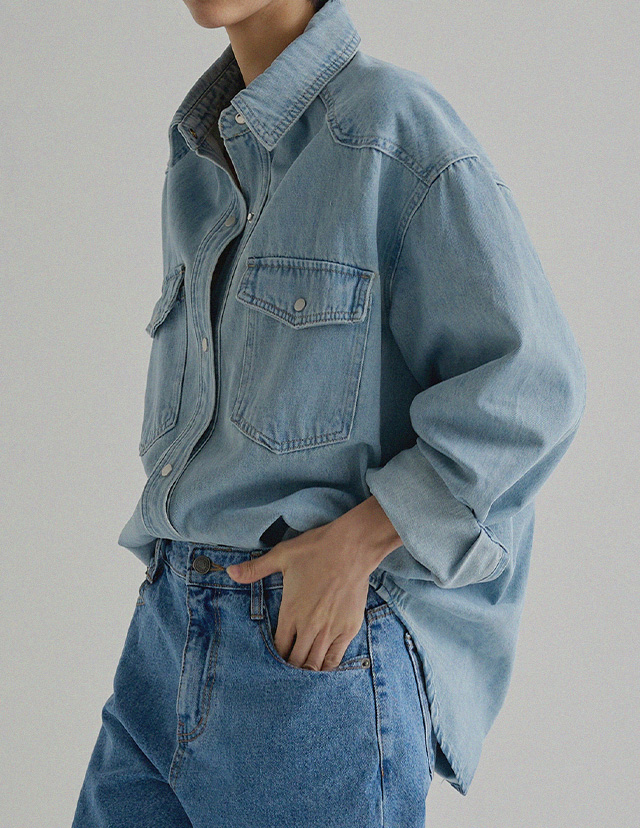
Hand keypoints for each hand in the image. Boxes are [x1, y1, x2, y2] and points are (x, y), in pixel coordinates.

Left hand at [225, 495, 401, 670]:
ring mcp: (330, 629)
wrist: (352, 547)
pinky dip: (327, 667)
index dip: (274, 657)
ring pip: (314, 664)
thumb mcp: (281, 555)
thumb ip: (255, 569)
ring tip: (302, 671)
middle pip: (295, 661)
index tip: (273, 658)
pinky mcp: (349, 628)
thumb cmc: (316, 549)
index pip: (278, 648)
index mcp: (291, 611)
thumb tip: (229, 572)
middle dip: (289, 666)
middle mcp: (309, 626)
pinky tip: (322, 668)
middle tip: (287, 666)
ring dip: (306, 670)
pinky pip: (335, 658)